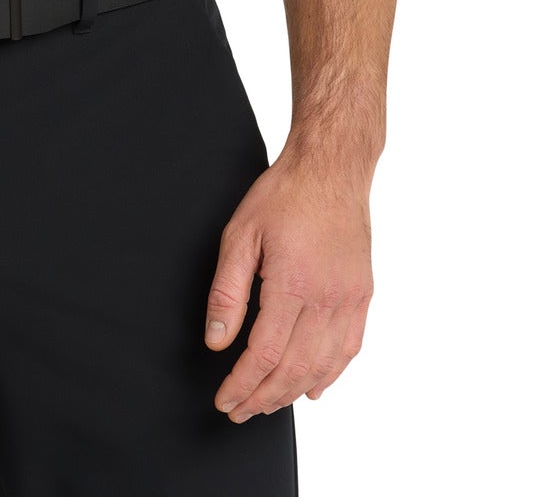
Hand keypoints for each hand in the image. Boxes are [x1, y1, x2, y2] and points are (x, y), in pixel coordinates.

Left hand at [202, 148, 373, 422]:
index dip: (242, 384)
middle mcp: (327, 299)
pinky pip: (349, 349)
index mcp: (293, 284)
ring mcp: (350, 299)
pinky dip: (329, 375)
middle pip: (295, 369)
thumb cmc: (284, 195)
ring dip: (293, 393)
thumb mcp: (240, 234)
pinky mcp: (362, 295)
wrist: (331, 169)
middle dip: (263, 397)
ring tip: (266, 404)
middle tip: (239, 411)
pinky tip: (312, 388)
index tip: (223, 400)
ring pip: (323, 366)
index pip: (265, 354)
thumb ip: (227, 291)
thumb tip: (217, 339)